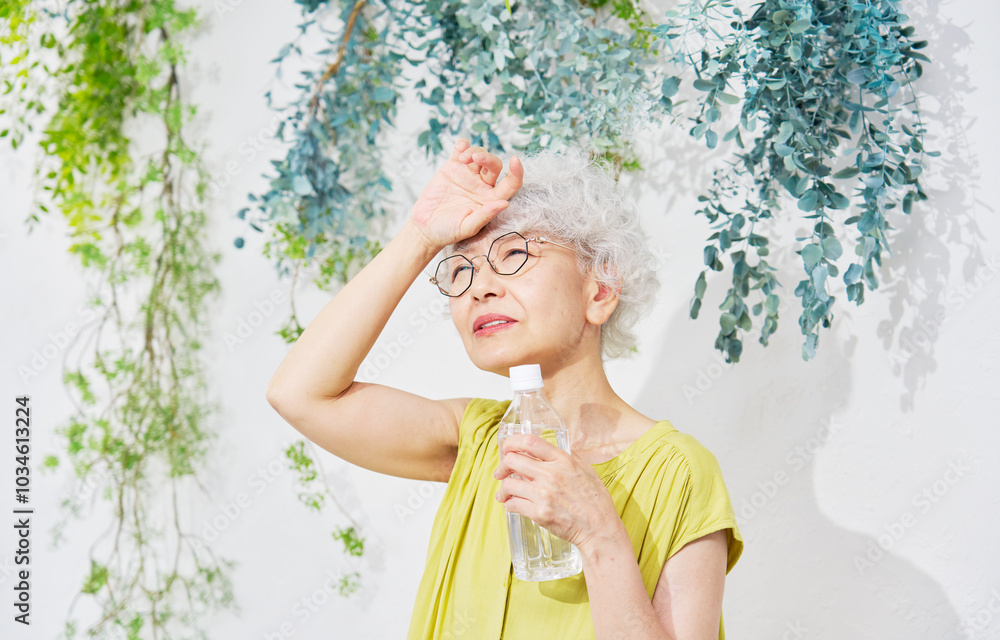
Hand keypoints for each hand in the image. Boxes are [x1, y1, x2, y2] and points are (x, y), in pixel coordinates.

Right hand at [408, 138, 523, 252]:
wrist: (425, 227)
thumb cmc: (448, 231)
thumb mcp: (467, 227)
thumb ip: (485, 215)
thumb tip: (505, 203)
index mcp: (491, 199)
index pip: (511, 184)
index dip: (516, 172)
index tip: (515, 160)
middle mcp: (482, 185)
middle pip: (494, 165)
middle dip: (487, 158)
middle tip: (475, 159)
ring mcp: (468, 175)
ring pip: (480, 154)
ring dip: (474, 151)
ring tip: (463, 158)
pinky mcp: (452, 167)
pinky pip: (461, 150)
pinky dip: (463, 144)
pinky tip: (460, 147)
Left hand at [493, 433, 624, 552]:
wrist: (598, 528)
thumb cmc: (595, 501)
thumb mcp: (586, 470)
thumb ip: (569, 457)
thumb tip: (553, 449)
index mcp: (563, 460)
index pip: (529, 442)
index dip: (512, 442)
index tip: (507, 449)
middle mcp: (551, 474)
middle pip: (513, 460)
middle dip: (503, 466)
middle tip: (501, 473)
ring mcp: (544, 494)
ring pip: (508, 484)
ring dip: (503, 490)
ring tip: (504, 495)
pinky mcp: (539, 513)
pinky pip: (513, 504)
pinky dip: (509, 504)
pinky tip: (511, 505)